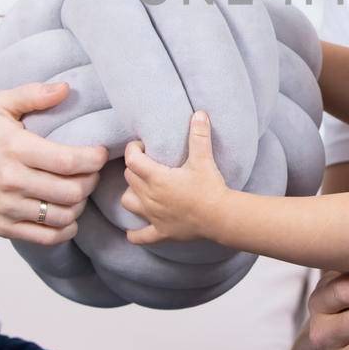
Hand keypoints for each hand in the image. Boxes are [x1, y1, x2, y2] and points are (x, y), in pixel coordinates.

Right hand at [0, 81, 107, 246]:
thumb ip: (33, 94)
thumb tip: (65, 88)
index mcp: (15, 148)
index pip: (69, 161)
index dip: (94, 159)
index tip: (99, 152)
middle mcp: (12, 181)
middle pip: (72, 191)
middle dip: (91, 181)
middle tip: (90, 171)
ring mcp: (7, 208)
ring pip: (63, 216)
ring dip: (80, 204)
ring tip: (78, 190)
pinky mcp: (3, 227)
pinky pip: (46, 238)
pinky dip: (66, 229)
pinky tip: (67, 214)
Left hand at [120, 110, 227, 243]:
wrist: (221, 217)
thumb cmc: (210, 188)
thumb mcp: (204, 159)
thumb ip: (199, 135)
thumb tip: (199, 113)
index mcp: (156, 178)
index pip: (132, 159)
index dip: (133, 149)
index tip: (142, 145)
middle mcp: (150, 196)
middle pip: (129, 178)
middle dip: (134, 167)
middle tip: (147, 162)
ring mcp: (153, 215)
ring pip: (128, 202)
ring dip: (131, 193)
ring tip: (141, 188)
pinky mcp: (161, 231)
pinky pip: (141, 236)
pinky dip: (135, 234)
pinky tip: (132, 232)